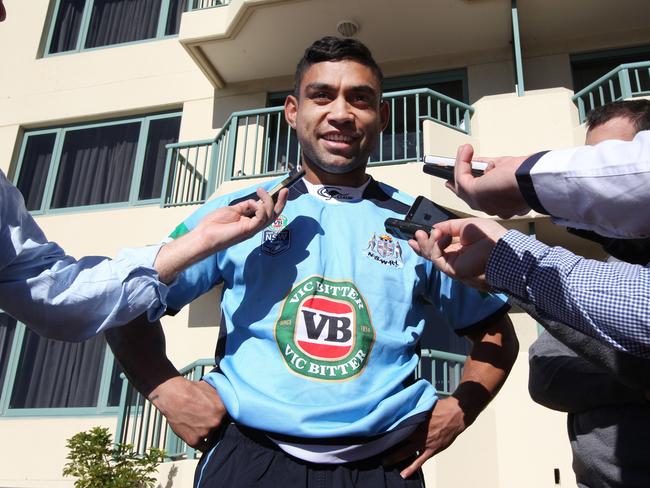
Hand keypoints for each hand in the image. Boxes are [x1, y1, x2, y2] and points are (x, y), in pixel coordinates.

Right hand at [148, 376, 226, 450]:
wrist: (172, 396)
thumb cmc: (190, 390)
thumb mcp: (211, 388)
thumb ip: (221, 397)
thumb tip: (228, 400)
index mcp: (223, 409)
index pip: (229, 417)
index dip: (223, 416)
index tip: (218, 415)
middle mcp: (216, 422)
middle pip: (220, 427)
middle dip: (214, 423)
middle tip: (206, 418)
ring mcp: (205, 432)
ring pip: (211, 436)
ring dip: (207, 432)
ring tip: (199, 424)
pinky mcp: (194, 440)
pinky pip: (202, 446)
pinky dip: (201, 442)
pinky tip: (198, 435)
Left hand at [155, 187, 287, 281]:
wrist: (204, 235)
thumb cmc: (214, 224)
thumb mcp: (232, 209)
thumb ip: (245, 206)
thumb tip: (255, 201)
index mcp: (249, 222)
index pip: (266, 213)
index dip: (273, 202)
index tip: (279, 191)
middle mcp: (253, 226)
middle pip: (273, 216)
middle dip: (281, 203)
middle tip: (285, 190)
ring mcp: (252, 229)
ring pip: (269, 215)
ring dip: (268, 201)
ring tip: (260, 190)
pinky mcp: (249, 230)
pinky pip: (261, 218)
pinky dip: (261, 208)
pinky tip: (255, 203)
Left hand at [383, 397, 466, 478]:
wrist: (455, 414)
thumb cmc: (440, 407)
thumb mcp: (424, 404)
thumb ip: (413, 408)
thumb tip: (403, 405)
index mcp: (414, 420)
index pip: (396, 426)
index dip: (385, 430)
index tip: (375, 433)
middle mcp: (416, 432)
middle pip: (398, 440)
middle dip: (386, 445)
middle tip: (375, 450)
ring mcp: (424, 442)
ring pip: (406, 452)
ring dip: (395, 457)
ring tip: (385, 462)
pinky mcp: (432, 449)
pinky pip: (420, 460)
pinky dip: (412, 467)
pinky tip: (404, 474)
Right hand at [408, 217, 506, 290]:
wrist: (498, 248)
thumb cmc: (488, 235)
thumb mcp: (465, 225)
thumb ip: (448, 226)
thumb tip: (435, 228)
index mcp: (459, 247)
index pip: (440, 246)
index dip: (428, 241)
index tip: (418, 233)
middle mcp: (454, 257)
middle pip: (432, 253)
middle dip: (421, 244)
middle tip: (416, 235)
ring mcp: (452, 264)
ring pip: (432, 255)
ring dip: (426, 243)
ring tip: (425, 233)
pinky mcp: (451, 269)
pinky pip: (436, 257)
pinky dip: (433, 246)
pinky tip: (437, 236)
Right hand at [447, 144, 529, 217]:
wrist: (533, 180)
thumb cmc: (529, 176)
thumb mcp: (507, 169)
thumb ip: (491, 168)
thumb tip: (481, 164)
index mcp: (502, 205)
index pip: (481, 196)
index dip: (471, 183)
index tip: (465, 173)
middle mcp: (490, 208)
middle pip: (467, 195)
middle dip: (458, 180)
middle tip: (452, 169)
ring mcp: (481, 203)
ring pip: (462, 185)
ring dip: (461, 165)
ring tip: (465, 149)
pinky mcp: (474, 194)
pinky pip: (461, 177)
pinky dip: (462, 162)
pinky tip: (466, 150)